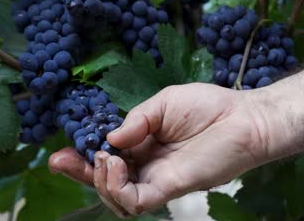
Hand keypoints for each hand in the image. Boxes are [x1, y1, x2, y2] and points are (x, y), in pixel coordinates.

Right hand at [49, 83, 270, 216]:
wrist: (242, 118)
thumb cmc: (207, 106)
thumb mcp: (162, 103)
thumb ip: (135, 121)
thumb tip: (108, 139)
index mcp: (142, 144)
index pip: (106, 157)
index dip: (82, 157)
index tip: (61, 152)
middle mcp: (145, 165)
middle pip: (104, 180)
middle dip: (79, 173)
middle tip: (60, 161)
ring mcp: (156, 179)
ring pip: (115, 196)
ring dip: (98, 180)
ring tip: (102, 158)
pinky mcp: (168, 188)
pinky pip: (135, 200)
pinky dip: (116, 188)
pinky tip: (112, 165)